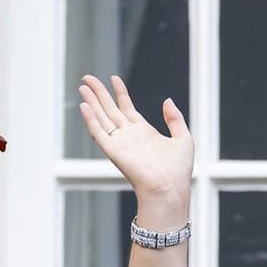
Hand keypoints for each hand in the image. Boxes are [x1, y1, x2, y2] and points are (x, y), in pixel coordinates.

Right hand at [78, 75, 192, 215]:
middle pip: (110, 109)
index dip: (120, 92)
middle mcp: (129, 136)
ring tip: (83, 86)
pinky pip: (99, 133)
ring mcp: (120, 143)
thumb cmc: (178, 171)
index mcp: (144, 132)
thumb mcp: (183, 138)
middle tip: (88, 78)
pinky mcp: (113, 152)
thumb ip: (175, 119)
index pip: (127, 108)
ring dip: (92, 102)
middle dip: (99, 93)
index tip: (114, 78)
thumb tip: (167, 100)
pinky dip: (90, 120)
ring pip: (102, 118)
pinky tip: (84, 106)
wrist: (170, 189)